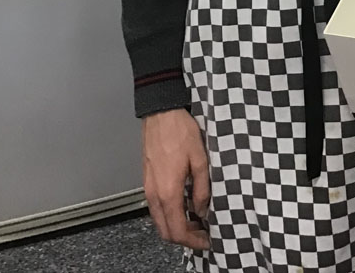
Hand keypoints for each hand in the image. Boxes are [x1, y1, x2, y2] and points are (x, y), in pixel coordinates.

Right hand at [142, 108, 209, 249]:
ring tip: (196, 221)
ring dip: (176, 227)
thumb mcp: (200, 159)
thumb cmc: (181, 132)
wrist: (160, 113)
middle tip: (203, 234)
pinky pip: (156, 208)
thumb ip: (202, 189)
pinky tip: (184, 206)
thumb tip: (202, 210)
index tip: (207, 240)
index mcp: (168, 192)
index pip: (178, 230)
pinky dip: (169, 215)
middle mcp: (155, 195)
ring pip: (159, 221)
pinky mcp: (147, 181)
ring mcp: (149, 188)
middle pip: (165, 231)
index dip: (193, 241)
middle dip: (184, 238)